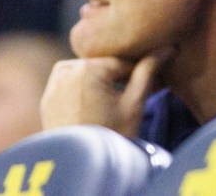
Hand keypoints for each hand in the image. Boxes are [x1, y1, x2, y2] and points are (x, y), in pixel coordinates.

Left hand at [40, 50, 169, 137]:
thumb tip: (168, 48)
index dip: (142, 73)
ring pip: (87, 70)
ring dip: (100, 78)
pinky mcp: (47, 98)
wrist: (78, 167)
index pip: (124, 62)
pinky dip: (83, 86)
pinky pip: (70, 81)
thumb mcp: (134, 103)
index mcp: (89, 67)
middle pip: (104, 65)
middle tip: (133, 94)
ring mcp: (54, 84)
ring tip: (113, 99)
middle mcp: (68, 70)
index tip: (154, 82)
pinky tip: (94, 104)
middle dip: (119, 76)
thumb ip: (149, 71)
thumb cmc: (110, 136)